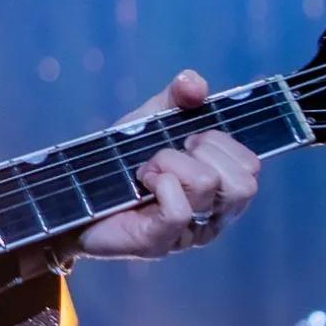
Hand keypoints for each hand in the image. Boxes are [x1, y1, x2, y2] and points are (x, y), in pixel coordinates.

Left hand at [70, 69, 261, 260]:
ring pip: (207, 184)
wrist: (73, 195)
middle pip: (242, 181)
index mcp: (221, 188)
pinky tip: (142, 185)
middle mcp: (213, 215)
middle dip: (200, 152)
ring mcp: (189, 234)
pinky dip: (159, 185)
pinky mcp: (159, 243)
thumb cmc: (120, 164)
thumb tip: (194, 82)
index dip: (220, 141)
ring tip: (147, 170)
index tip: (187, 140)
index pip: (251, 164)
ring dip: (170, 164)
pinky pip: (179, 210)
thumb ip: (177, 98)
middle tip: (166, 155)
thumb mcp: (150, 123)